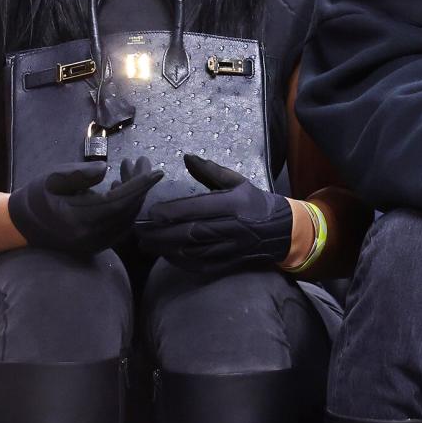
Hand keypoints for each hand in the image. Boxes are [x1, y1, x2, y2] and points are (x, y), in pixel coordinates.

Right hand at [8, 157, 162, 253]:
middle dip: (140, 186)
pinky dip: (126, 206)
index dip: (140, 186)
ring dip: (134, 195)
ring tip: (129, 169)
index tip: (157, 171)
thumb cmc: (36, 198)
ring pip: (126, 219)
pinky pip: (120, 225)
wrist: (20, 225)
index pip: (119, 202)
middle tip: (142, 162)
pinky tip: (121, 188)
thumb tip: (106, 170)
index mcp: (79, 219)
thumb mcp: (54, 179)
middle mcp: (90, 236)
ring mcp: (94, 243)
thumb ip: (80, 174)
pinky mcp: (96, 245)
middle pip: (127, 211)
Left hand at [135, 154, 293, 273]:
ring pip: (193, 252)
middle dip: (162, 234)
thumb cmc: (255, 202)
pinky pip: (201, 266)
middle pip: (191, 233)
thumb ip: (210, 171)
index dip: (173, 212)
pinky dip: (181, 262)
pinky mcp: (229, 263)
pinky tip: (167, 256)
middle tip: (139, 232)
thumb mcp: (237, 181)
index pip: (198, 209)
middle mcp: (231, 228)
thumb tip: (186, 157)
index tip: (151, 213)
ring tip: (146, 244)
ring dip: (167, 249)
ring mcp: (230, 249)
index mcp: (234, 205)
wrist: (282, 231)